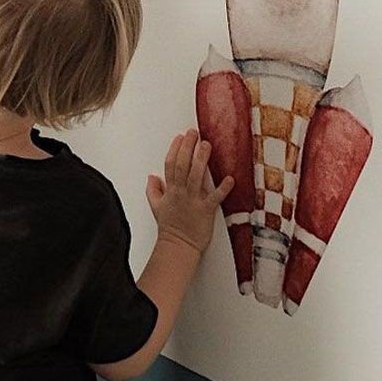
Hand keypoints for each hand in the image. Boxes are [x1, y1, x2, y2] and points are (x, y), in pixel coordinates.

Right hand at [145, 129, 234, 254]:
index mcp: (170, 190)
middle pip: (182, 165)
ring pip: (196, 175)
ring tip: (207, 145)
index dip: (175, 149)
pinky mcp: (206, 210)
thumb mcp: (156, 206)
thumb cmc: (170, 228)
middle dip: (187, 147)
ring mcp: (193, 200)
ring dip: (201, 159)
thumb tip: (151, 177)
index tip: (180, 137)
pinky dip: (223, 188)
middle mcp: (181, 192)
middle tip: (194, 133)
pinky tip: (230, 178)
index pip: (170, 164)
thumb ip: (153, 190)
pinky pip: (215, 197)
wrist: (178, 246)